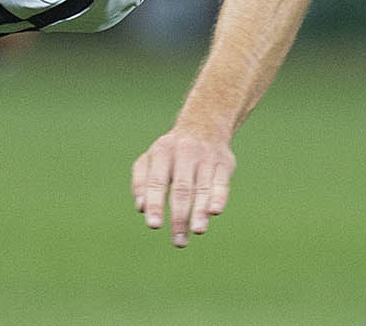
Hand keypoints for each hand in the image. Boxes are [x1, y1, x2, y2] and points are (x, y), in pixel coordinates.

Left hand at [132, 124, 235, 247]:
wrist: (204, 124)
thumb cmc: (171, 151)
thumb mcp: (151, 159)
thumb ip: (141, 182)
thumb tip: (141, 208)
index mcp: (162, 153)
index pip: (157, 182)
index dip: (155, 203)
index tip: (154, 225)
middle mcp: (184, 153)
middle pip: (181, 188)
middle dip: (179, 216)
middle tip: (178, 241)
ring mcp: (205, 158)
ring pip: (202, 187)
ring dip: (199, 211)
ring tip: (196, 231)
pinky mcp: (224, 163)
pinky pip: (221, 182)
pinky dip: (218, 196)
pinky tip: (215, 212)